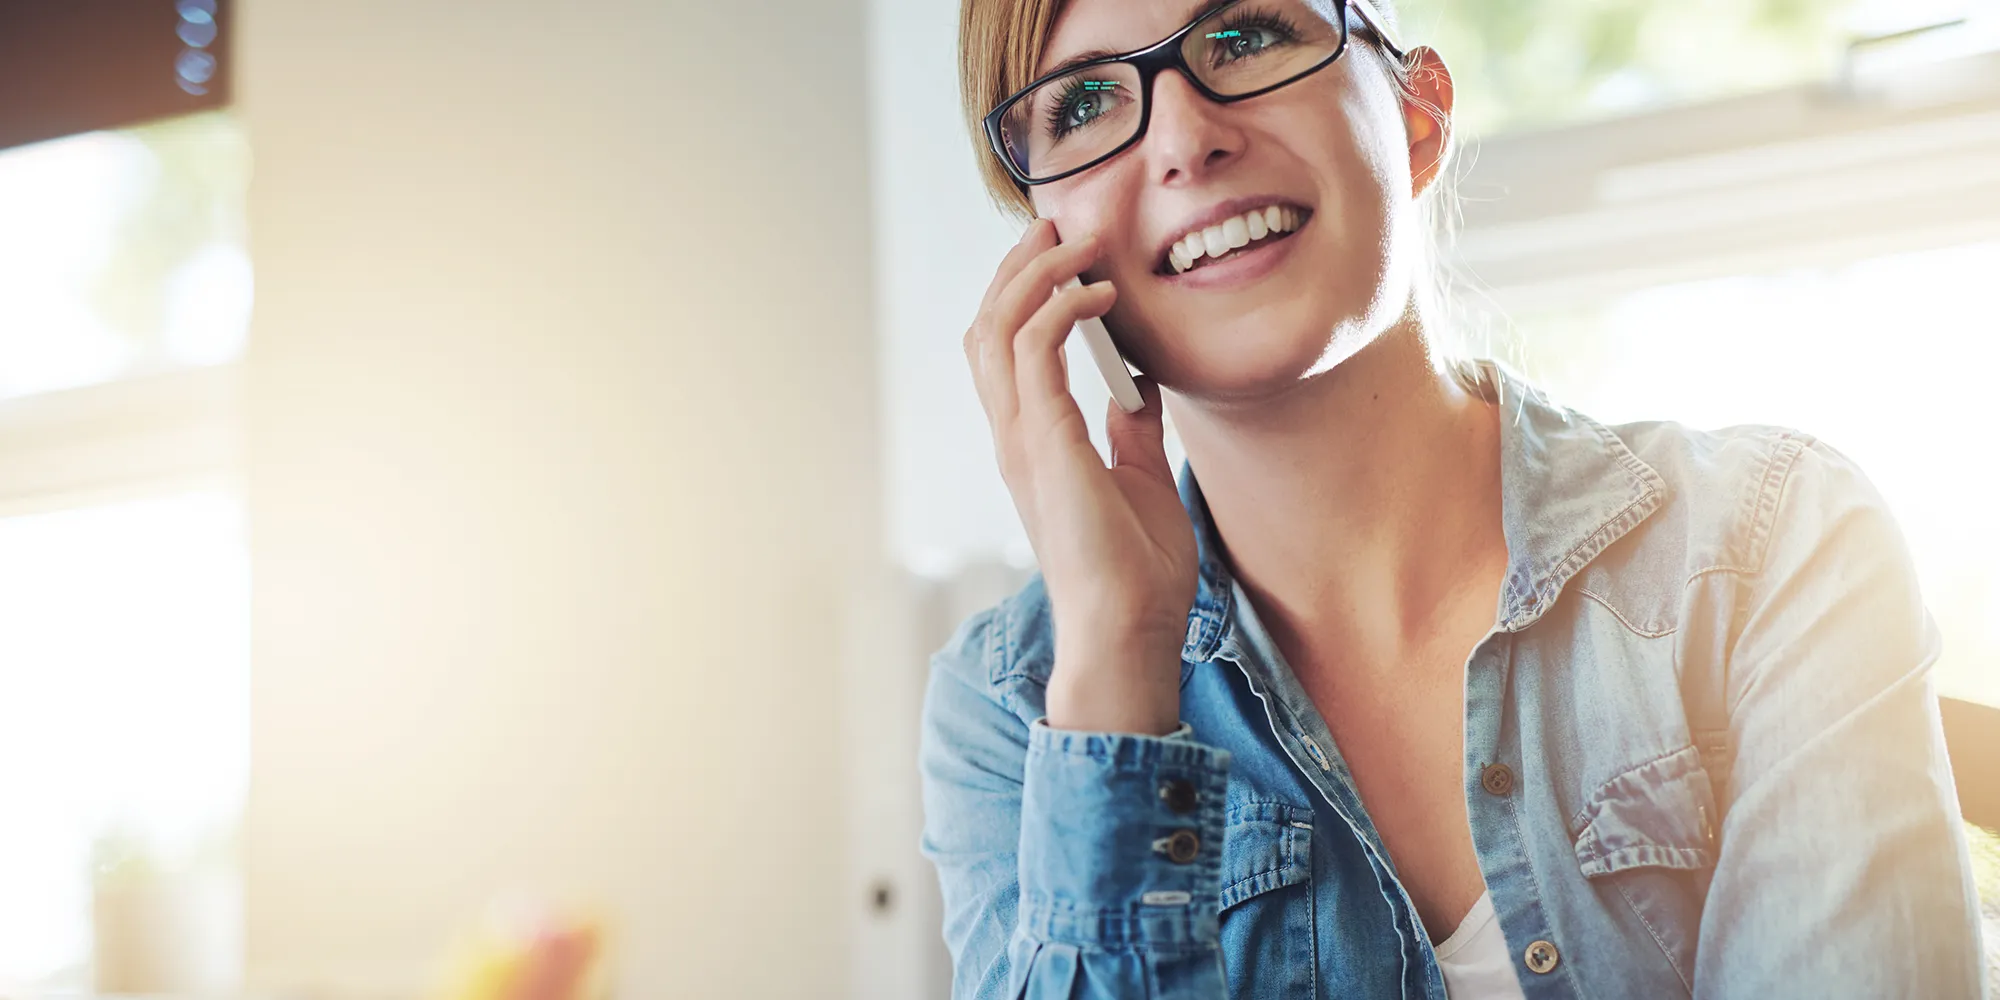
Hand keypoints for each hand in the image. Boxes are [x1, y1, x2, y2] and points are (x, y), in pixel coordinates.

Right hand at [962, 218, 1198, 735]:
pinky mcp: (1046, 446)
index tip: (1065, 253)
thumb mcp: (1141, 481)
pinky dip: (1060, 309)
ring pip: (998, 328)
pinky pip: (1036, 353)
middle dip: (1018, 266)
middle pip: (987, 326)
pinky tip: (1100, 293)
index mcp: (1032, 444)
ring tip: (1079, 242)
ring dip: (1036, 274)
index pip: (1004, 348)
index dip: (1023, 292)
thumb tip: (1138, 392)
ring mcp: (1024, 441)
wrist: (1130, 631)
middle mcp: (1015, 436)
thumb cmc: (1136, 575)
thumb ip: (1130, 434)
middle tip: (1059, 225)